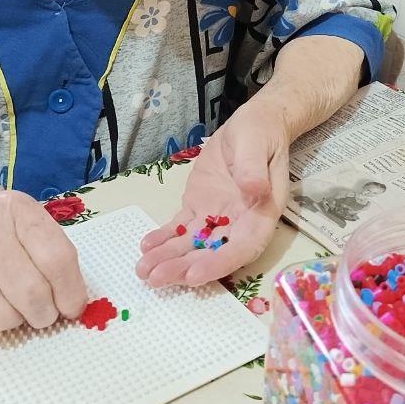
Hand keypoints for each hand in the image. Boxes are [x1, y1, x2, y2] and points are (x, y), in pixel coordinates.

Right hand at [0, 177, 87, 335]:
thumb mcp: (16, 211)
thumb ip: (44, 244)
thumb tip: (71, 296)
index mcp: (13, 209)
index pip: (57, 259)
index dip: (71, 292)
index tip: (73, 307)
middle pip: (32, 295)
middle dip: (45, 314)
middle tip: (42, 312)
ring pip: (1, 318)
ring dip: (12, 321)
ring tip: (7, 304)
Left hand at [136, 101, 290, 286]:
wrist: (251, 125)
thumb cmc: (260, 133)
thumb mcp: (257, 144)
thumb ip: (254, 169)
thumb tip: (254, 189)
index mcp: (261, 213)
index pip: (243, 247)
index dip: (220, 264)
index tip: (195, 274)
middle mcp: (240, 223)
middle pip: (212, 253)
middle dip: (184, 268)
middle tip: (156, 278)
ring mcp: (217, 217)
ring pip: (193, 245)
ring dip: (169, 259)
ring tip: (143, 271)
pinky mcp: (199, 207)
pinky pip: (181, 227)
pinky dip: (164, 238)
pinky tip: (146, 246)